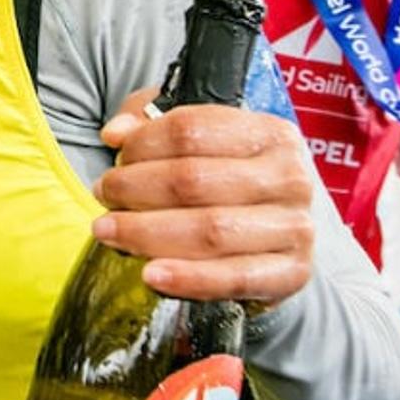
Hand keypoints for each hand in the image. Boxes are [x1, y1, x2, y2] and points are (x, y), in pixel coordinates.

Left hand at [94, 87, 315, 305]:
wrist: (275, 237)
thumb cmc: (227, 180)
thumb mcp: (196, 138)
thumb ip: (149, 121)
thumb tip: (115, 134)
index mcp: (271, 133)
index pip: (192, 130)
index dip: (142, 144)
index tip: (115, 158)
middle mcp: (290, 177)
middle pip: (194, 180)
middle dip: (135, 189)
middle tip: (104, 197)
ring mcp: (295, 227)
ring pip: (210, 229)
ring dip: (147, 232)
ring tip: (109, 231)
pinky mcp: (292, 273)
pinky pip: (234, 278)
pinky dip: (188, 278)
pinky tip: (150, 274)